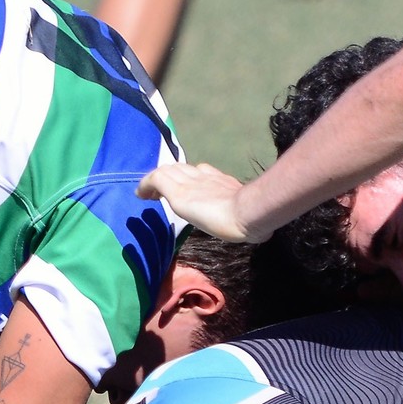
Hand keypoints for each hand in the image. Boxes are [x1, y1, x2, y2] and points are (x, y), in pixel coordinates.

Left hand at [137, 162, 262, 241]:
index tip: (187, 189)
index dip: (192, 177)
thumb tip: (262, 235)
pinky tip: (140, 195)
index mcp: (224, 183)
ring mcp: (192, 182)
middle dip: (172, 176)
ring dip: (158, 180)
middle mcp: (207, 177)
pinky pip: (156, 178)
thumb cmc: (253, 220)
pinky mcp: (179, 190)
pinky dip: (146, 184)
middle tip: (162, 191)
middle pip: (183, 168)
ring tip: (150, 195)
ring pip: (168, 170)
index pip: (204, 171)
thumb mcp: (252, 219)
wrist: (249, 213)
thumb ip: (251, 221)